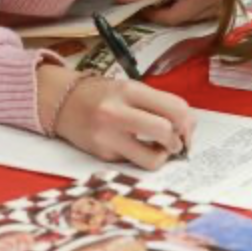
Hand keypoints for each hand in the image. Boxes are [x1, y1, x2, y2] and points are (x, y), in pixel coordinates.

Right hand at [39, 64, 195, 168]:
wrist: (63, 102)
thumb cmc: (104, 95)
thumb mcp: (131, 88)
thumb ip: (158, 104)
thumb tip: (186, 128)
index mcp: (130, 90)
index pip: (174, 107)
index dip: (188, 122)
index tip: (186, 128)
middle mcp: (117, 112)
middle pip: (165, 131)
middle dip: (179, 141)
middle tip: (176, 142)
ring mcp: (108, 136)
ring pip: (152, 158)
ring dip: (163, 156)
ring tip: (159, 149)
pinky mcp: (103, 155)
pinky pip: (134, 162)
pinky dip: (142, 157)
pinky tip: (137, 148)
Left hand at [115, 0, 229, 24]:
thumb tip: (121, 0)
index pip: (175, 16)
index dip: (154, 15)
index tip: (141, 9)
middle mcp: (219, 1)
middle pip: (185, 20)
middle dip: (166, 14)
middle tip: (150, 5)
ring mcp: (224, 0)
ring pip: (195, 19)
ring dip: (179, 13)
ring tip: (165, 3)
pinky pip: (205, 12)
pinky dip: (191, 9)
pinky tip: (182, 0)